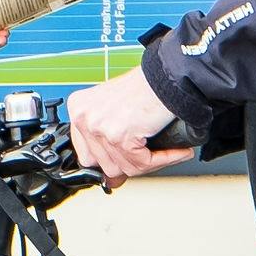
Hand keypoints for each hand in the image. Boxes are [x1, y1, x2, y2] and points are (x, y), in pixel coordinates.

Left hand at [66, 66, 193, 184]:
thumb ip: (107, 142)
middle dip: (131, 163)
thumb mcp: (115, 110)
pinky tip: (177, 151)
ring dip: (149, 163)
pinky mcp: (120, 136)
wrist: (168, 75)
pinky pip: (143, 163)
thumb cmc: (147, 86)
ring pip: (124, 167)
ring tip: (165, 152)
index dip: (109, 160)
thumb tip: (112, 179)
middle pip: (105, 165)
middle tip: (149, 154)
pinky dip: (164, 160)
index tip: (125, 160)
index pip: (86, 155)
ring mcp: (100, 127)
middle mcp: (84, 117)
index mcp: (78, 109)